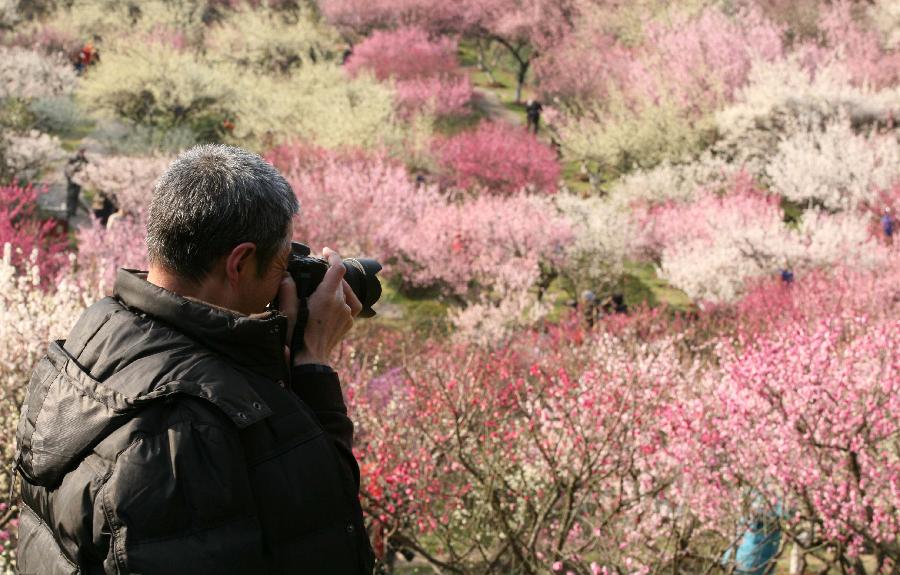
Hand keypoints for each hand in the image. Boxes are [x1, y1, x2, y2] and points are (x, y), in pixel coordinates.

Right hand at [278, 247, 361, 366]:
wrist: (310, 360)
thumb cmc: (297, 336)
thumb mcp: (287, 311)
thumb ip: (287, 289)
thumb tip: (286, 276)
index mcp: (326, 296)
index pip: (337, 268)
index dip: (333, 256)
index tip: (325, 251)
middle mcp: (340, 303)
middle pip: (340, 280)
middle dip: (329, 273)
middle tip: (317, 274)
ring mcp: (347, 314)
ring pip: (345, 292)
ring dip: (335, 288)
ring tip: (323, 290)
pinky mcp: (349, 323)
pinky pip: (349, 305)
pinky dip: (342, 300)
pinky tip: (333, 303)